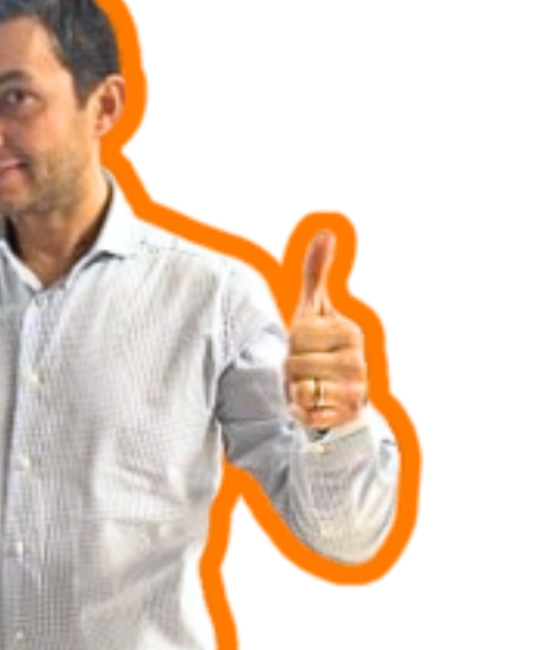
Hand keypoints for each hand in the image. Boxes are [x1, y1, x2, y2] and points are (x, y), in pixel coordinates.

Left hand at [284, 231, 366, 430]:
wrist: (342, 396)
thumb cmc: (321, 347)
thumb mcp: (316, 311)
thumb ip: (316, 274)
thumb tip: (325, 232)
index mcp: (350, 333)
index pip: (295, 336)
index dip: (291, 343)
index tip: (308, 346)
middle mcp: (358, 362)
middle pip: (292, 364)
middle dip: (291, 368)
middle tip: (307, 368)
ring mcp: (354, 392)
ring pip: (298, 389)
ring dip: (294, 390)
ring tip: (309, 384)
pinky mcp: (344, 417)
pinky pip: (304, 413)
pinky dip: (301, 411)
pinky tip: (314, 404)